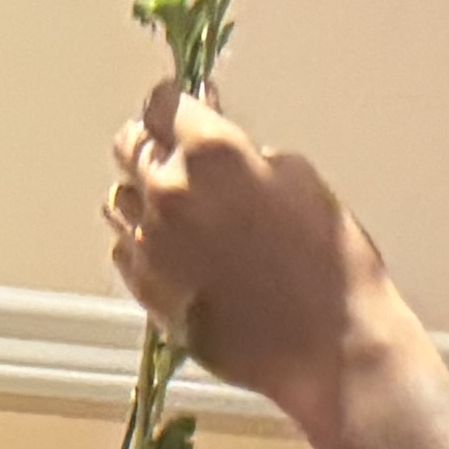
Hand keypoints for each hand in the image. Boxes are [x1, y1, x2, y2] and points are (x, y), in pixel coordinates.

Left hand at [106, 78, 392, 416]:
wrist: (327, 346)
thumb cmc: (329, 260)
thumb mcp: (298, 178)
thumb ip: (245, 151)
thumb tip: (218, 136)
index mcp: (210, 154)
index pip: (163, 103)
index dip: (174, 102)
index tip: (183, 106)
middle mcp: (168, 193)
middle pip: (128, 145)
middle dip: (152, 142)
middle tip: (178, 153)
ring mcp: (150, 245)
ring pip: (118, 199)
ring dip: (142, 194)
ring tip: (179, 208)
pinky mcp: (145, 289)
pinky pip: (124, 249)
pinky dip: (142, 241)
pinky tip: (177, 250)